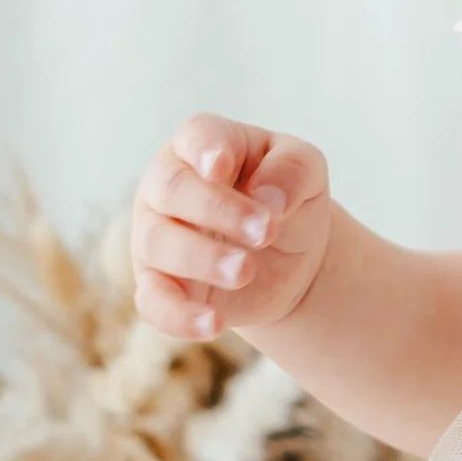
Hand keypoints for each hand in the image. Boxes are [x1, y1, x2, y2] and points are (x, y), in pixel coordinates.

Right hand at [131, 118, 334, 343]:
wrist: (286, 255)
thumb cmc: (287, 197)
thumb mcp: (308, 172)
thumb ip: (292, 170)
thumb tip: (268, 196)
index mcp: (203, 146)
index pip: (196, 136)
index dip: (206, 150)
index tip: (222, 167)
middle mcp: (167, 187)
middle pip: (172, 190)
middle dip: (217, 210)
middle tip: (266, 231)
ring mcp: (156, 236)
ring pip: (158, 243)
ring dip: (202, 259)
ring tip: (247, 270)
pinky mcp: (159, 285)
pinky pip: (153, 302)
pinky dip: (178, 316)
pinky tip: (212, 323)